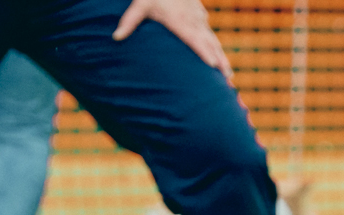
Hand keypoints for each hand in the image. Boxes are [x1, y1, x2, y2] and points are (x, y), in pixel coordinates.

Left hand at [114, 0, 232, 78]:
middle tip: (227, 79)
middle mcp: (193, 19)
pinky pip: (210, 34)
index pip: (194, 39)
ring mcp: (198, 17)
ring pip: (213, 40)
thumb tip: (115, 37)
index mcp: (180, 20)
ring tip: (227, 75)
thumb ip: (129, 20)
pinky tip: (219, 59)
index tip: (212, 66)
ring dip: (221, 57)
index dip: (204, 52)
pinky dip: (216, 47)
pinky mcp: (199, 15)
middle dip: (219, 61)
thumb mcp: (140, 4)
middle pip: (209, 43)